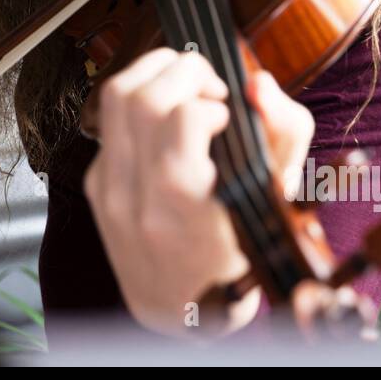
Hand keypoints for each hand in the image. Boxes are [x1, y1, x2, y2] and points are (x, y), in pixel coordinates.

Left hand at [83, 47, 315, 339]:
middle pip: (140, 96)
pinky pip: (109, 122)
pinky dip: (140, 102)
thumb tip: (258, 83)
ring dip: (154, 72)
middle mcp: (136, 196)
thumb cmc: (238, 255)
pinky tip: (165, 116)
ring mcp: (109, 190)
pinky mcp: (96, 183)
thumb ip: (284, 132)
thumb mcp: (279, 200)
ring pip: (114, 98)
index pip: (182, 118)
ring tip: (185, 83)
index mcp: (184, 204)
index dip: (210, 102)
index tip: (227, 115)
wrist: (182, 309)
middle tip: (209, 86)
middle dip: (182, 70)